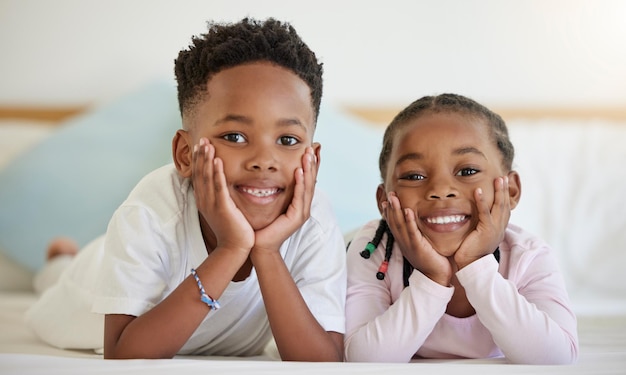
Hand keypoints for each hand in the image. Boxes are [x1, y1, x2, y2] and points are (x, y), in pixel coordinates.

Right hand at [192, 137, 253, 253]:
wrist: (234, 248)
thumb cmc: (232, 229)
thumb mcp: (223, 209)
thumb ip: (222, 197)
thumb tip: (223, 185)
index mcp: (204, 200)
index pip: (199, 176)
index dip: (198, 160)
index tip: (199, 146)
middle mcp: (205, 200)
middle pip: (200, 173)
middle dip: (200, 155)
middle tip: (202, 139)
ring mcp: (212, 204)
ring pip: (207, 177)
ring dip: (207, 159)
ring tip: (208, 144)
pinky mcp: (222, 207)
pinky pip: (219, 187)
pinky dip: (217, 172)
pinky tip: (217, 160)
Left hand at [252, 147, 318, 255]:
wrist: (259, 245)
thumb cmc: (262, 225)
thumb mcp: (271, 203)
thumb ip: (275, 191)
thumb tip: (270, 176)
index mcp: (299, 203)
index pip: (307, 180)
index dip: (311, 165)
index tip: (313, 149)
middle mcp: (303, 206)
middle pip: (311, 181)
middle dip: (313, 163)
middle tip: (313, 147)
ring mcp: (302, 212)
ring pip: (308, 186)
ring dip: (308, 169)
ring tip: (308, 155)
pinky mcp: (296, 217)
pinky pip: (299, 196)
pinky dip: (300, 183)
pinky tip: (299, 172)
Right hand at [383, 192, 452, 285]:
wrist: (436, 277)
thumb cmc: (433, 260)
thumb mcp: (423, 245)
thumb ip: (420, 235)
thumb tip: (420, 224)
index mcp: (404, 242)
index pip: (394, 224)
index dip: (389, 212)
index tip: (386, 201)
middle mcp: (403, 242)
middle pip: (394, 222)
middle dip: (391, 207)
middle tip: (390, 194)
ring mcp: (409, 245)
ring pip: (400, 225)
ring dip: (396, 210)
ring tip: (394, 198)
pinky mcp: (417, 248)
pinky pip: (412, 232)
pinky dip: (409, 221)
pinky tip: (407, 210)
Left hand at [454, 176, 510, 268]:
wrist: (471, 266)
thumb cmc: (470, 252)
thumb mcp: (478, 235)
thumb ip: (478, 225)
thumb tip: (472, 215)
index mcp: (498, 229)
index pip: (504, 209)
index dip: (505, 196)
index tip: (504, 184)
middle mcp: (500, 228)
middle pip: (505, 205)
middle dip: (505, 190)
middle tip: (504, 177)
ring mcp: (495, 229)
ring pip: (499, 207)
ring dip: (499, 192)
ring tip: (499, 179)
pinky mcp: (486, 231)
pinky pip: (485, 213)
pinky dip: (482, 201)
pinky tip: (478, 191)